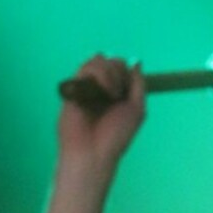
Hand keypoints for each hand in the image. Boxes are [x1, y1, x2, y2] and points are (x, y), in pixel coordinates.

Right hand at [57, 53, 146, 170]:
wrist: (93, 152)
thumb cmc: (116, 136)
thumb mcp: (137, 109)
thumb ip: (139, 84)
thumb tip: (136, 61)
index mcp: (116, 92)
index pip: (121, 66)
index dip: (126, 71)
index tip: (128, 88)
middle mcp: (101, 87)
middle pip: (110, 60)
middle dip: (118, 71)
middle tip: (118, 93)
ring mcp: (86, 87)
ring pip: (98, 60)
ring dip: (109, 73)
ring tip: (111, 94)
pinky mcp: (73, 88)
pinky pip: (85, 68)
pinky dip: (98, 75)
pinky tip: (102, 91)